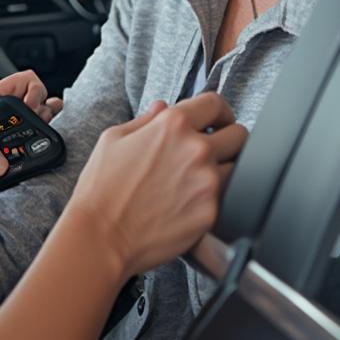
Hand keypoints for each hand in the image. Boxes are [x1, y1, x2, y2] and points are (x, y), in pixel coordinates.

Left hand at [0, 70, 62, 199]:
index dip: (35, 91)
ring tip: (28, 150)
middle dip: (41, 119)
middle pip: (34, 111)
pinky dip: (19, 166)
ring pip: (26, 138)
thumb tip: (0, 163)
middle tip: (36, 130)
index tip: (32, 108)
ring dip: (31, 144)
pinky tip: (15, 168)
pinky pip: (14, 163)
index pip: (23, 82)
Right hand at [68, 92, 247, 277]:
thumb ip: (145, 120)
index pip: (215, 104)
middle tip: (214, 151)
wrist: (101, 236)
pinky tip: (191, 204)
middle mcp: (196, 150)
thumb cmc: (101, 188)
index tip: (217, 121)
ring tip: (201, 181)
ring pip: (239, 169)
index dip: (218, 111)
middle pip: (239, 135)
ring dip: (225, 171)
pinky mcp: (211, 213)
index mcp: (173, 126)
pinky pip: (226, 200)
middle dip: (228, 140)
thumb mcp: (114, 139)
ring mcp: (207, 182)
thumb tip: (161, 108)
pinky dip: (213, 200)